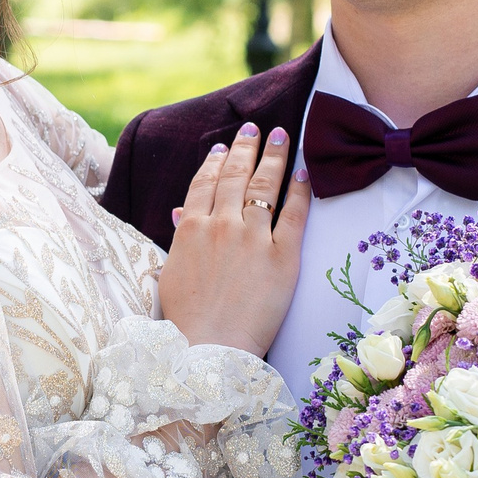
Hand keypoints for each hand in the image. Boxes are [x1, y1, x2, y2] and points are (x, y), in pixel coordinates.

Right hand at [158, 121, 311, 357]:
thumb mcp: (172, 273)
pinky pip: (294, 214)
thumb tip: (181, 212)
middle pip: (235, 176)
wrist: (207, 349)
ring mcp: (252, 238)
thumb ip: (181, 238)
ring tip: (280, 137)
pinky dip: (300, 190)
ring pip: (264, 186)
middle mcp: (221, 225)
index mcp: (191, 229)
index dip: (215, 161)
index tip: (223, 145)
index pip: (204, 184)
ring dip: (273, 156)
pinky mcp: (282, 256)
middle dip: (246, 148)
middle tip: (255, 128)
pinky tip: (305, 172)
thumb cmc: (186, 319)